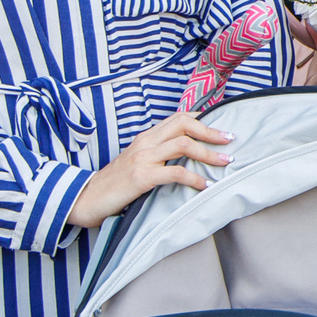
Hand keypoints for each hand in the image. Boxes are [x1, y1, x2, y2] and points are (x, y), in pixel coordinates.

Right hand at [67, 113, 231, 227]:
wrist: (87, 199)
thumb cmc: (116, 184)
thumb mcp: (139, 163)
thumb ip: (159, 155)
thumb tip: (189, 157)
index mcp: (146, 137)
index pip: (178, 118)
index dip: (203, 120)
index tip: (221, 128)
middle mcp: (145, 142)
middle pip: (183, 124)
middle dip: (210, 131)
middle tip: (229, 140)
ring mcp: (142, 158)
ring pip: (183, 145)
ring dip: (208, 153)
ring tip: (225, 162)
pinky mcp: (141, 176)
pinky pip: (175, 173)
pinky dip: (194, 178)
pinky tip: (205, 185)